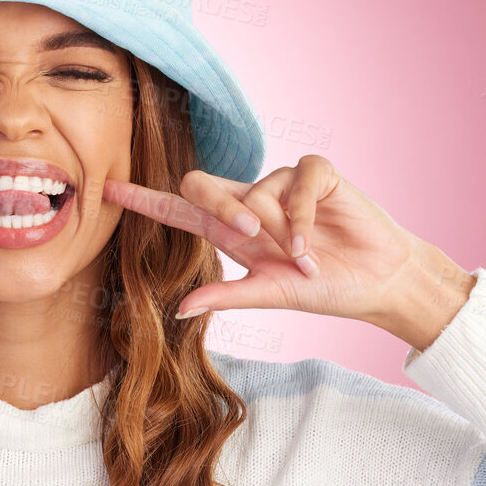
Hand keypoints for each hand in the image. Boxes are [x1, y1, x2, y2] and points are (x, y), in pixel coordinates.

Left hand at [103, 156, 462, 337]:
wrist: (376, 282)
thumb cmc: (324, 288)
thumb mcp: (270, 294)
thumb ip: (227, 296)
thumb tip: (178, 310)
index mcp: (232, 232)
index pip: (179, 211)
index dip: (145, 200)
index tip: (109, 189)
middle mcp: (252, 203)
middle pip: (203, 184)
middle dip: (219, 206)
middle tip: (249, 235)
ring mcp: (283, 185)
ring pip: (254, 190)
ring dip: (280, 230)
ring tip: (306, 256)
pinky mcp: (316, 174)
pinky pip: (294, 183)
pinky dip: (302, 217)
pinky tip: (314, 243)